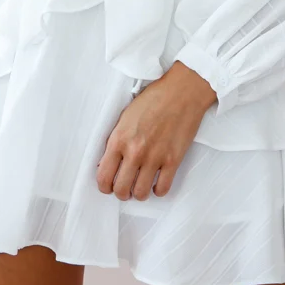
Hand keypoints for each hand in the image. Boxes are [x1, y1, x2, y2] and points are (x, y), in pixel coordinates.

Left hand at [96, 62, 216, 200]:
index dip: (104, 186)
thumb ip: (116, 140)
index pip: (104, 176)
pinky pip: (163, 189)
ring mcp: (154, 157)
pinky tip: (158, 183)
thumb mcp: (125, 117)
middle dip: (121, 192)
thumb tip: (109, 162)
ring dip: (140, 193)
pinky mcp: (173, 160)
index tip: (108, 186)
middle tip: (125, 188)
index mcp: (119, 139)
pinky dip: (159, 190)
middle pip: (121, 189)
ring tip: (142, 186)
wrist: (181, 91)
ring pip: (141, 193)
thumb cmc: (154, 99)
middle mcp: (134, 151)